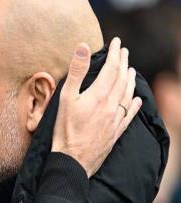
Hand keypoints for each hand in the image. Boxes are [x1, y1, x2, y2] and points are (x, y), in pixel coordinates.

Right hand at [52, 37, 141, 176]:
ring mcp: (115, 119)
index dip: (114, 53)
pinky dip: (134, 104)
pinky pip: (129, 115)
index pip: (111, 68)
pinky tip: (136, 100)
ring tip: (131, 70)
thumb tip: (83, 47)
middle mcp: (111, 105)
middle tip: (124, 52)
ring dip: (130, 80)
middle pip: (121, 79)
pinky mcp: (115, 132)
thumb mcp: (65, 98)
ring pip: (127, 94)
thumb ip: (76, 71)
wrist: (73, 160)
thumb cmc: (65, 130)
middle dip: (123, 63)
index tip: (116, 42)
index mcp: (99, 95)